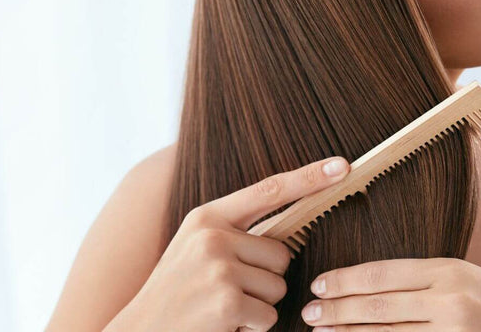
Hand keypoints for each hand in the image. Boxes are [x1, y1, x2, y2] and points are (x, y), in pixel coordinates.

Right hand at [122, 156, 350, 331]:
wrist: (138, 330)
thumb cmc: (175, 292)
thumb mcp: (194, 248)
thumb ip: (232, 233)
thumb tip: (283, 235)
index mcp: (206, 217)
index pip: (268, 191)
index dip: (309, 178)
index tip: (341, 166)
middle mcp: (212, 236)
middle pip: (282, 254)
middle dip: (265, 279)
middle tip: (227, 291)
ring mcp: (219, 268)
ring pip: (278, 288)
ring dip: (257, 307)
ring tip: (220, 307)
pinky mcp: (227, 302)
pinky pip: (268, 316)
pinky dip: (251, 329)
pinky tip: (222, 324)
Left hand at [300, 257, 480, 330]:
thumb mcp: (462, 276)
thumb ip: (419, 279)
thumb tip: (364, 283)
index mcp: (449, 271)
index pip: (382, 273)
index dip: (344, 280)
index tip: (318, 285)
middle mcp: (451, 301)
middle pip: (378, 305)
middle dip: (338, 310)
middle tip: (308, 313)